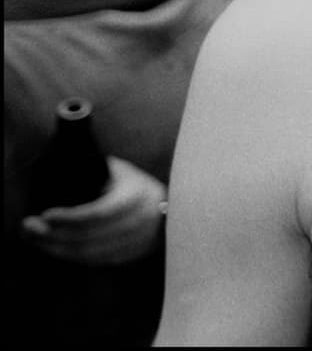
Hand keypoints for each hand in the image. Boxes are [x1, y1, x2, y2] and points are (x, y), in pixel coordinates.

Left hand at [20, 156, 165, 265]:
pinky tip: (53, 247)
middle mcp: (137, 223)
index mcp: (134, 197)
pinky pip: (94, 261)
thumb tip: (61, 161)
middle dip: (53, 235)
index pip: (98, 213)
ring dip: (56, 248)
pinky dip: (70, 256)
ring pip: (88, 253)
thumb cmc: (137, 186)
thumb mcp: (122, 173)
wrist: (174, 209)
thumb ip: (97, 171)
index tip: (46, 214)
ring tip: (34, 239)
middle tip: (27, 229)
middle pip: (88, 237)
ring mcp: (134, 243)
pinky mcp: (129, 257)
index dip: (70, 217)